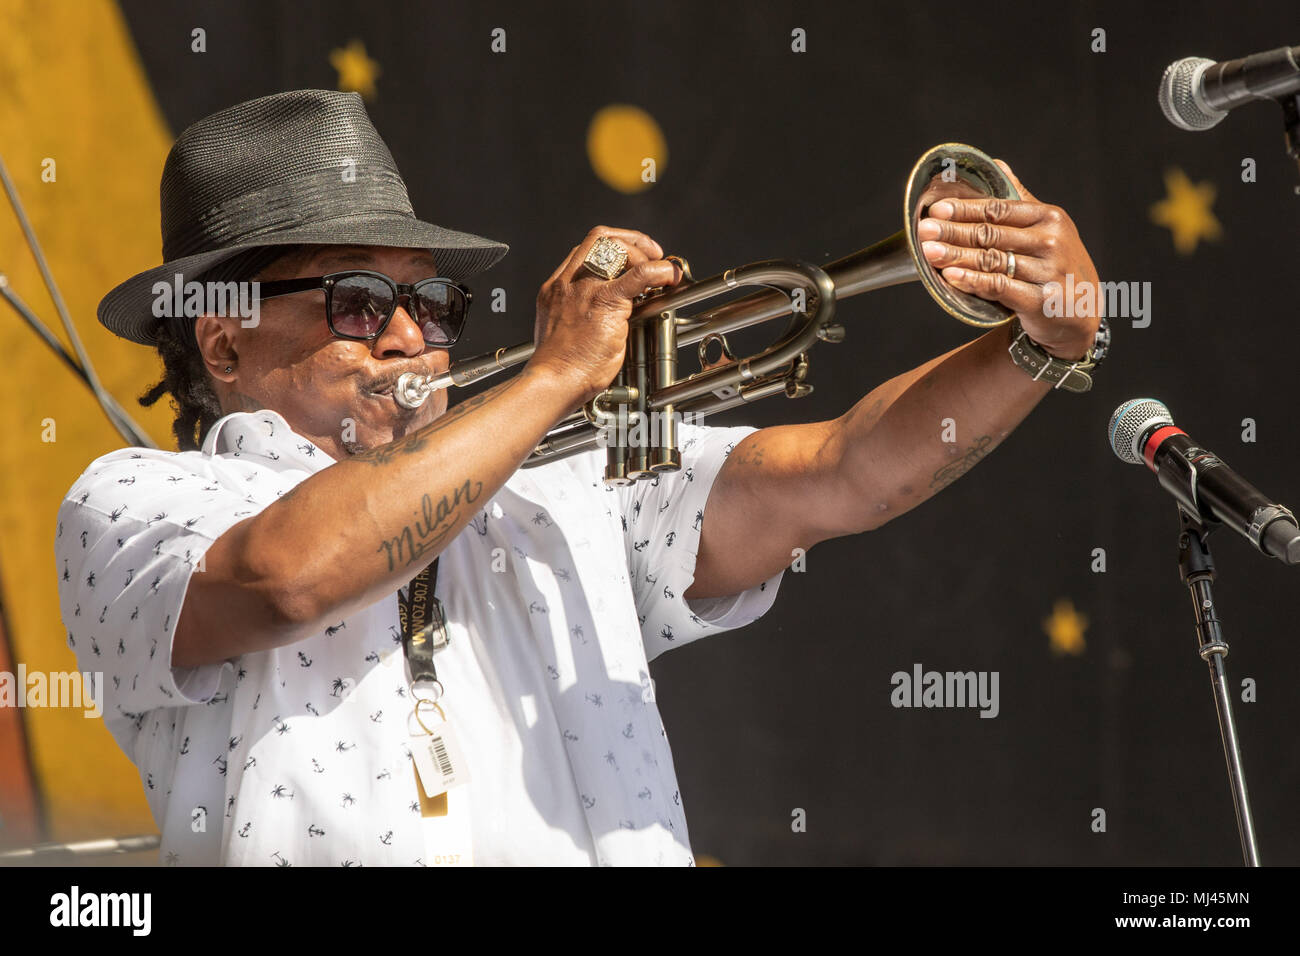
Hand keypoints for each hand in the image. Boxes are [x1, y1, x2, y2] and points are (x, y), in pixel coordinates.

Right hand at [531, 226, 683, 403]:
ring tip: (660, 269)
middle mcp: (567, 282)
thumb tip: (603, 319)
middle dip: (630, 241)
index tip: (628, 259)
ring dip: (643, 253)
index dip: (611, 248)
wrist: (554, 381)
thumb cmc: (560, 369)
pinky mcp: (606, 301)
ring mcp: (585, 289)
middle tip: (651, 254)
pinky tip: (668, 276)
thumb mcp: (563, 333)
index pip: (584, 251)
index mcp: (555, 289)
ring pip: (617, 248)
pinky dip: (659, 270)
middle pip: (599, 238)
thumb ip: (579, 318)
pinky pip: (639, 274)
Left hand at [917, 159, 1100, 359]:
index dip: (965, 209)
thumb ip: (1020, 200)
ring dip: (956, 255)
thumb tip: (998, 164)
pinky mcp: (1041, 300)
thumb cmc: (1054, 265)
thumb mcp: (1047, 228)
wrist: (1082, 313)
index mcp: (1049, 217)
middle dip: (954, 231)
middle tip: (924, 229)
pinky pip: (999, 287)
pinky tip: (951, 276)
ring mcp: (1048, 271)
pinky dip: (973, 281)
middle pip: (991, 234)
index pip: (999, 209)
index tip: (936, 209)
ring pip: (992, 260)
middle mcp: (1051, 241)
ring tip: (928, 251)